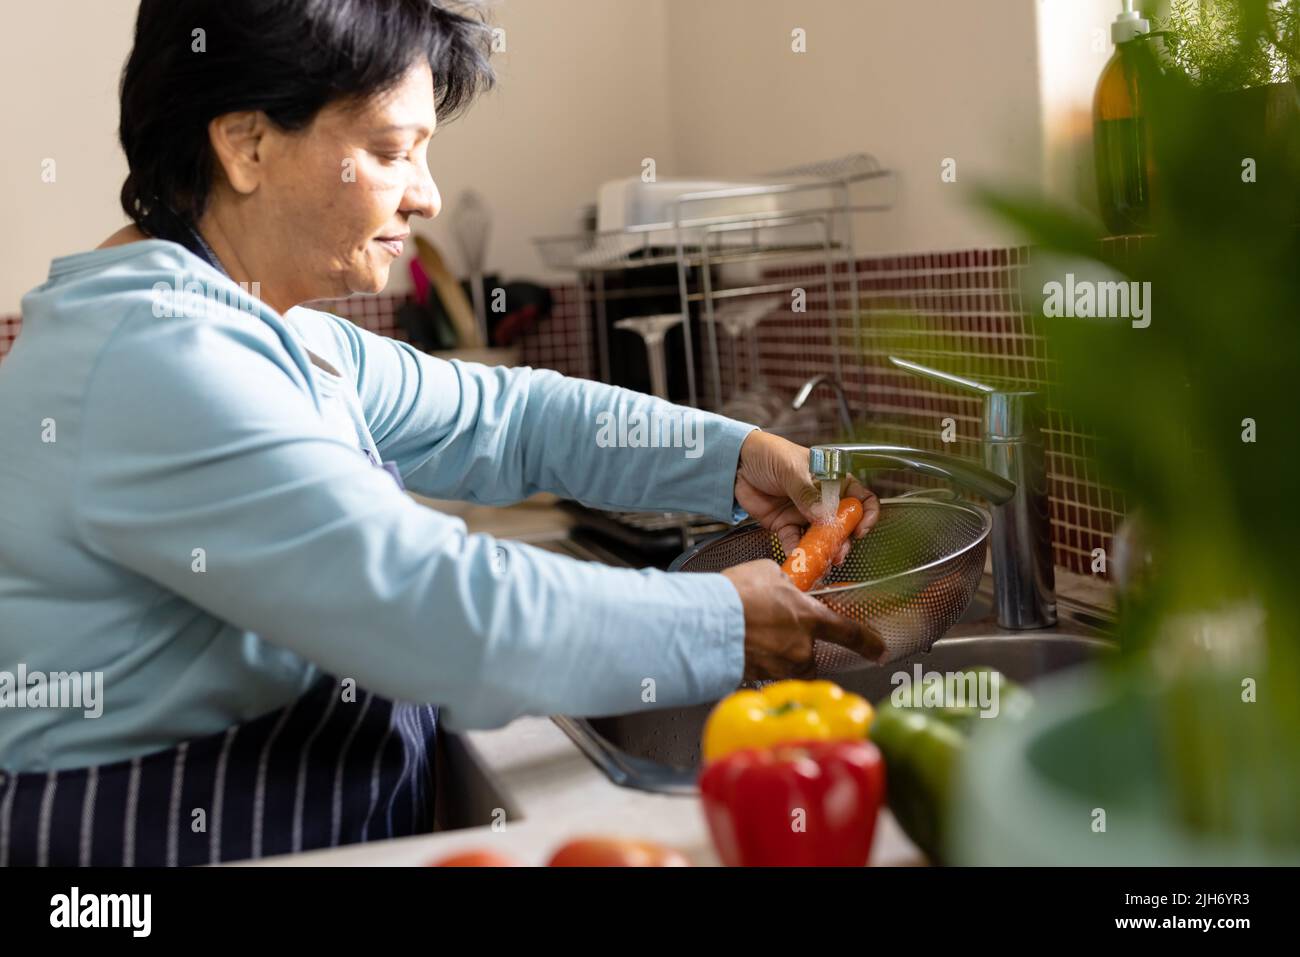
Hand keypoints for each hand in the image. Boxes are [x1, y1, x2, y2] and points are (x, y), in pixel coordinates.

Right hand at [722, 560, 884, 678]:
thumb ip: (785, 584)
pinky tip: (742, 645)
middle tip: (779, 633)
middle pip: (812, 656)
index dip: (868, 643)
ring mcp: (778, 666)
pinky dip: (756, 660)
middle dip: (800, 648)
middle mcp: (800, 648)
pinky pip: (763, 670)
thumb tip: (785, 587)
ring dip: (777, 654)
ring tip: (754, 636)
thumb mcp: (768, 573)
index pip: (849, 632)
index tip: (879, 651)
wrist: (704, 621)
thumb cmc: (735, 594)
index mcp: (809, 618)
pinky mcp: (756, 677)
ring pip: (787, 665)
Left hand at [734, 430, 879, 564]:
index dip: (866, 514)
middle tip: (838, 553)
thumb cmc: (769, 454)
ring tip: (822, 562)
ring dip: (822, 551)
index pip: (860, 498)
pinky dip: (796, 553)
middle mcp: (822, 499)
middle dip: (843, 541)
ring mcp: (804, 514)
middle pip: (842, 525)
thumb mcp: (791, 469)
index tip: (860, 529)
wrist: (736, 461)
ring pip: (820, 538)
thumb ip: (807, 492)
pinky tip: (797, 559)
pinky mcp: (784, 525)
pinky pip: (794, 542)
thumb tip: (823, 516)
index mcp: (832, 480)